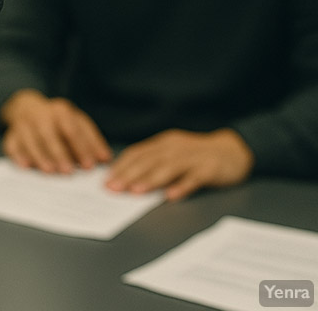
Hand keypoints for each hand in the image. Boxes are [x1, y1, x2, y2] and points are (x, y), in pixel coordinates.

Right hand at [0, 89, 111, 172]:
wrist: (26, 107)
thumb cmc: (57, 120)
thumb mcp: (76, 122)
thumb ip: (91, 139)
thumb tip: (105, 158)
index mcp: (60, 110)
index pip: (71, 129)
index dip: (81, 147)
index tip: (89, 165)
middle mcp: (40, 115)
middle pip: (49, 134)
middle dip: (59, 152)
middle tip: (68, 172)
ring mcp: (23, 124)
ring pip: (30, 139)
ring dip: (40, 156)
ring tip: (50, 172)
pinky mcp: (11, 135)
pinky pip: (11, 144)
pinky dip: (18, 155)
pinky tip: (25, 166)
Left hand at [106, 128, 254, 200]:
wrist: (233, 150)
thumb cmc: (197, 156)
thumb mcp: (173, 155)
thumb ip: (154, 164)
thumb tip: (127, 178)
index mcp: (163, 144)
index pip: (137, 153)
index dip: (121, 166)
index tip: (107, 180)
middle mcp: (174, 148)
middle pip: (149, 160)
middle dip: (129, 174)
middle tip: (114, 188)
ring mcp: (192, 157)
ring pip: (168, 168)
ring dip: (150, 180)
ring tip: (135, 191)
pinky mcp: (209, 168)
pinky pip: (194, 178)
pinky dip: (182, 186)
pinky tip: (171, 196)